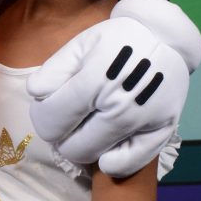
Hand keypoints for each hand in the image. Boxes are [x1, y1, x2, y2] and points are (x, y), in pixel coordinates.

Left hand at [27, 0, 200, 176]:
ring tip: (88, 126)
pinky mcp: (162, 130)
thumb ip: (52, 71)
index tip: (48, 110)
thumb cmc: (115, 41)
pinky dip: (113, 163)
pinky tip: (105, 151)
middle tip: (69, 118)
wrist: (163, 36)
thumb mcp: (79, 45)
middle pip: (71, 147)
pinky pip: (131, 164)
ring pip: (95, 155)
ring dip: (83, 145)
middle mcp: (121, 105)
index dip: (42, 118)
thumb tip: (36, 95)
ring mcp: (144, 120)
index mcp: (95, 80)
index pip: (52, 121)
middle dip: (62, 135)